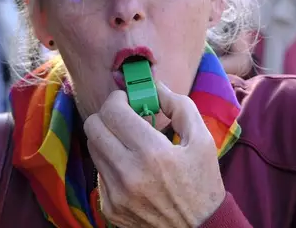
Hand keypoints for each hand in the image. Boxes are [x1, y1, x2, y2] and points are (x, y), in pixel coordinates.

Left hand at [84, 82, 225, 227]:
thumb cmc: (203, 184)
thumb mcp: (203, 141)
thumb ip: (179, 106)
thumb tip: (155, 87)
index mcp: (153, 153)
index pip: (112, 111)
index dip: (118, 99)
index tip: (129, 100)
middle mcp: (128, 174)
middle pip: (93, 127)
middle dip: (107, 116)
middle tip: (124, 118)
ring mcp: (116, 194)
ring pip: (92, 148)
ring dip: (107, 138)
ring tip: (129, 143)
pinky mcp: (109, 208)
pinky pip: (99, 173)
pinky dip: (111, 163)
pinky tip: (132, 168)